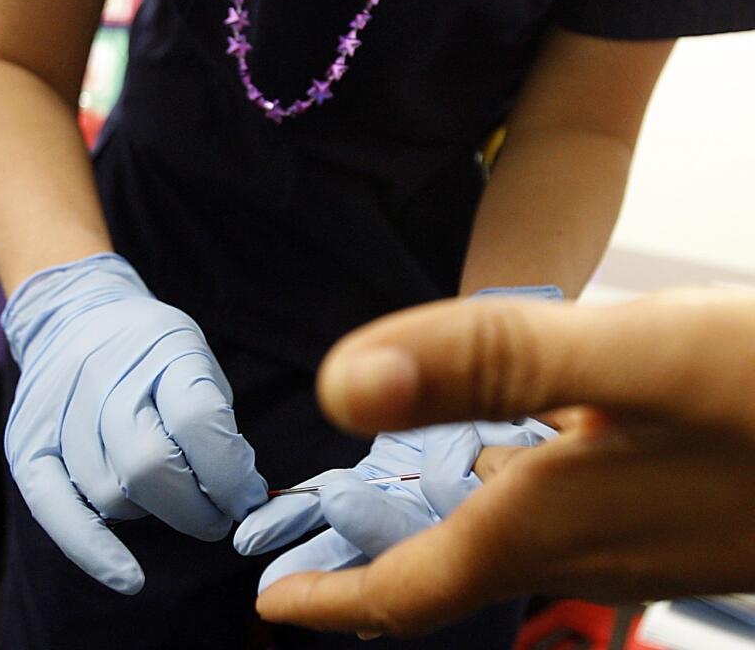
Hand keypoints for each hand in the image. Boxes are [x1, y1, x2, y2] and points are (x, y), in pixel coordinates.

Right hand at [2, 253, 267, 593]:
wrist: (75, 316)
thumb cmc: (151, 354)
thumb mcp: (196, 363)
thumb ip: (217, 427)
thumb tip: (243, 500)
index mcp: (160, 348)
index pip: (199, 422)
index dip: (231, 475)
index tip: (247, 498)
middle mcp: (102, 375)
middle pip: (150, 467)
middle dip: (197, 510)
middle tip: (216, 517)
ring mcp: (57, 411)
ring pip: (112, 496)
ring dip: (153, 513)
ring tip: (166, 495)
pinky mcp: (26, 445)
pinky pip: (56, 512)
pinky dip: (95, 553)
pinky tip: (130, 578)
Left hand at [255, 288, 754, 637]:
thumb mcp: (627, 359)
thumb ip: (484, 363)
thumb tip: (341, 386)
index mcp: (553, 517)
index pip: (415, 589)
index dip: (337, 602)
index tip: (274, 609)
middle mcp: (596, 542)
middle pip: (459, 575)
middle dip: (383, 578)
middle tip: (320, 567)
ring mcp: (653, 535)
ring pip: (517, 549)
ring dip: (451, 541)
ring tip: (403, 512)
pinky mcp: (694, 509)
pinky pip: (577, 519)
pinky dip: (520, 502)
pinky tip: (527, 457)